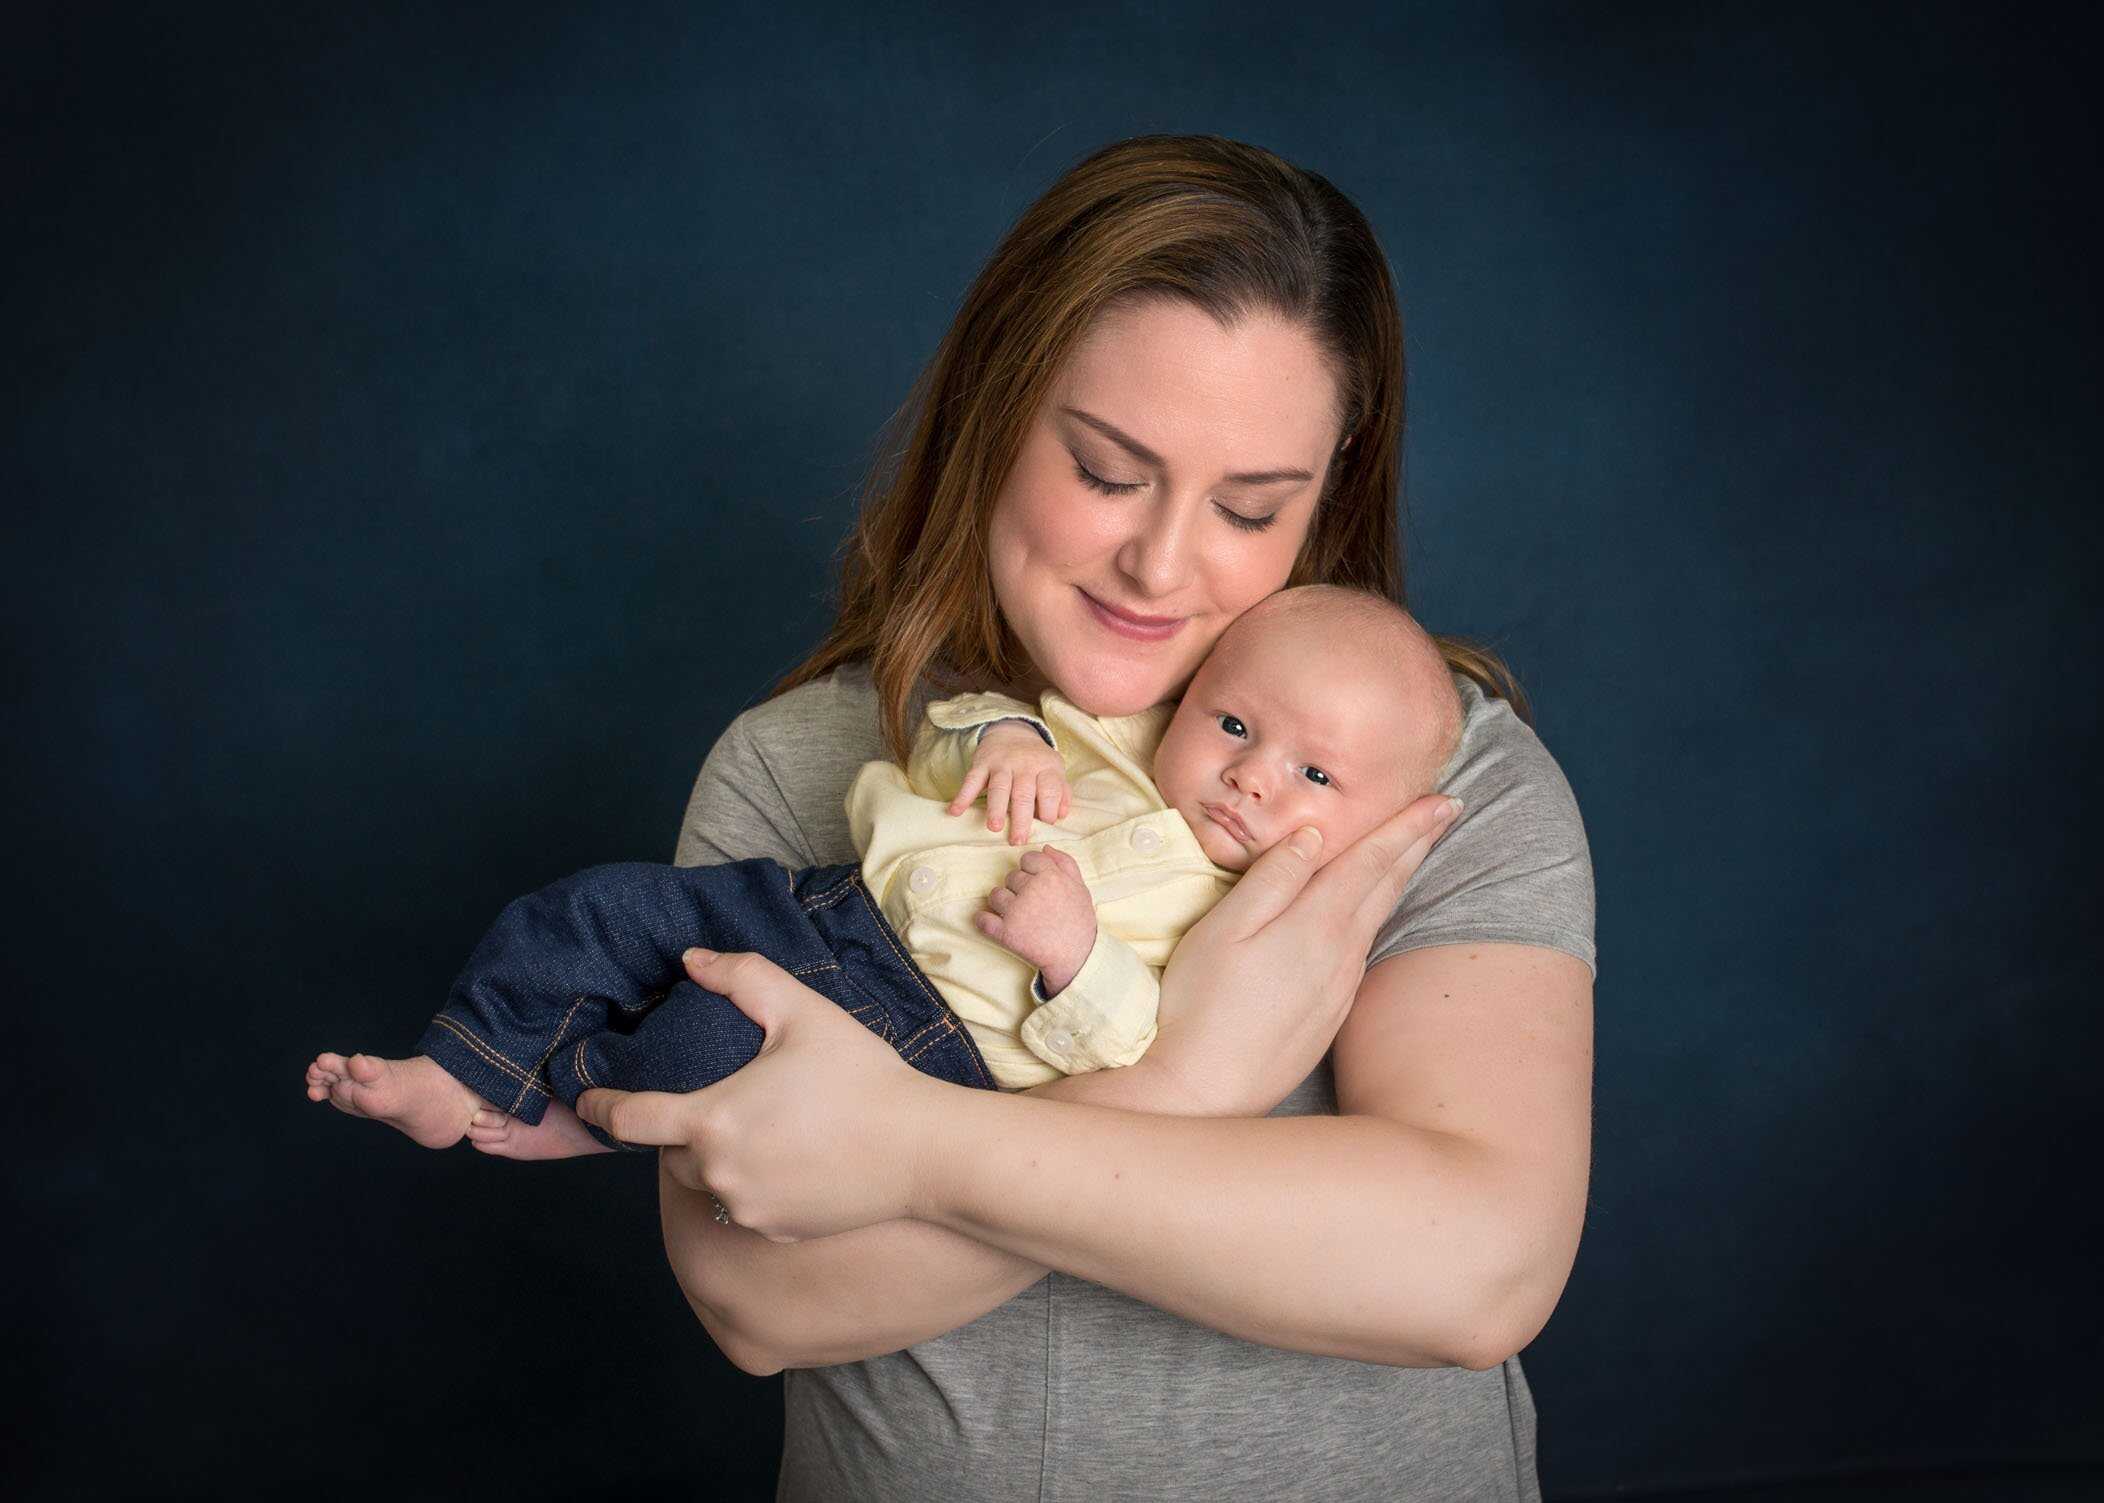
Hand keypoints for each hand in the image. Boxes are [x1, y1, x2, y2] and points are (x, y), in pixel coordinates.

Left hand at [574, 947, 945, 1242]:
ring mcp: (746, 1210)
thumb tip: (692, 960)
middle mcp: (718, 1174)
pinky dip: (752, 1183)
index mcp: (712, 1120)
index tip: (585, 1101)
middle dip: (682, 1127)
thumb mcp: (803, 1012)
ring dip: (717, 1157)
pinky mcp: (776, 1231)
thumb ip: (742, 978)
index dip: (600, 1107)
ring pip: (707, 1181)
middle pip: (670, 1151)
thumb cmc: (864, 1078)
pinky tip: (793, 1157)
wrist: (924, 1152)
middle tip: (723, 1098)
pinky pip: (744, 1206)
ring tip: (764, 1126)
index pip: (630, 1120)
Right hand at [946, 721, 1070, 844]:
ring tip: (994, 828)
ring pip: (999, 787)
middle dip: (1021, 818)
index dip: (1049, 810)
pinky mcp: (982, 763)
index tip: (1046, 826)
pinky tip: (956, 811)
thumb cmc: (1035, 761)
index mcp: (1046, 767)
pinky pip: (971, 780)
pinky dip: (963, 796)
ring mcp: (1002, 763)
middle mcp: (1024, 764)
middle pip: (1024, 793)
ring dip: (996, 808)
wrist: (1011, 731)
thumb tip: (1062, 816)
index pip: (1051, 790)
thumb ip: (1061, 792)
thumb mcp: (1054, 770)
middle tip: (1018, 840)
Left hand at [974, 848, 1096, 993]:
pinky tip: (993, 924)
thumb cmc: (1079, 922)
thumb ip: (1065, 863)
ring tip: (1016, 915)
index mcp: (1050, 876)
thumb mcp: (1081, 888)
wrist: (1076, 958)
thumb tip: (1045, 848)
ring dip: (1002, 903)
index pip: (1027, 859)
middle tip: (1030, 904)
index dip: (1030, 871)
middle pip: (1011, 877)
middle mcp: (1031, 889)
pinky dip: (984, 920)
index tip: (1035, 884)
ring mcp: (1016, 911)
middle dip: (1018, 888)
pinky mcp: (1005, 932)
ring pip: (995, 895)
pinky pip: (982, 919)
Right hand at [1146, 794, 1464, 1116]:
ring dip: (1401, 878)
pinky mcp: (1331, 1014)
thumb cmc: (1200, 1004)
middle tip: (1448, 809)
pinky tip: (1371, 915)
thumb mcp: (1223, 929)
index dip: (1406, 825)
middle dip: (1418, 843)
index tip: (1441, 799)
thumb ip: (1271, 878)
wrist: (1207, 1091)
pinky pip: (1364, 950)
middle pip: (1387, 886)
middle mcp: (1342, 954)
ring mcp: (1341, 988)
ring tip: (1417, 850)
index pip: (1371, 860)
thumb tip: (1312, 835)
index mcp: (1316, 924)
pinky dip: (1378, 916)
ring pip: (1379, 919)